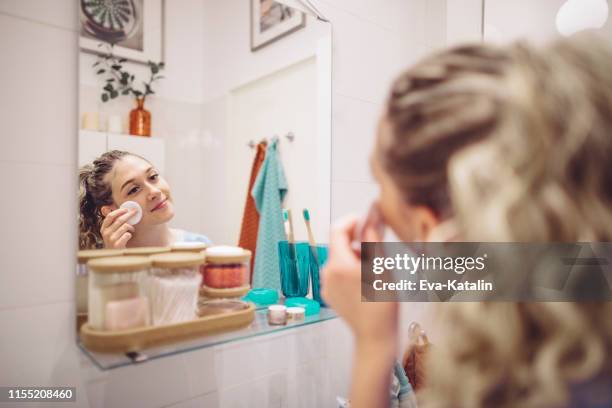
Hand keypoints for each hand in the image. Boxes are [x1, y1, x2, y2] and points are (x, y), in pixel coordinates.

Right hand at [101, 208, 135, 248]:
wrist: (115, 256)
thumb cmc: (115, 241)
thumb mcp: (111, 232)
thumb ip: (113, 222)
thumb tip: (118, 209)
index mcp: (103, 228)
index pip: (110, 216)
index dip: (118, 211)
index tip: (126, 209)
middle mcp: (106, 233)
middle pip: (119, 220)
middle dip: (129, 214)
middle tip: (135, 212)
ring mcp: (111, 239)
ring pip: (125, 226)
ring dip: (131, 227)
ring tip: (132, 229)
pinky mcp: (117, 245)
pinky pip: (127, 234)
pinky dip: (130, 234)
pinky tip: (129, 236)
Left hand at [322, 215, 398, 347]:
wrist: (375, 336)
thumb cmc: (383, 304)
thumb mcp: (382, 267)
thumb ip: (373, 239)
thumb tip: (372, 217)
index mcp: (338, 264)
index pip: (337, 230)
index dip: (352, 220)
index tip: (366, 219)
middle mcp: (327, 273)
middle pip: (339, 245)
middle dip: (356, 241)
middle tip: (376, 245)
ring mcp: (326, 285)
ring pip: (340, 260)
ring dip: (355, 256)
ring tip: (374, 268)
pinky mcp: (330, 295)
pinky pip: (338, 274)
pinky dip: (350, 270)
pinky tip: (366, 281)